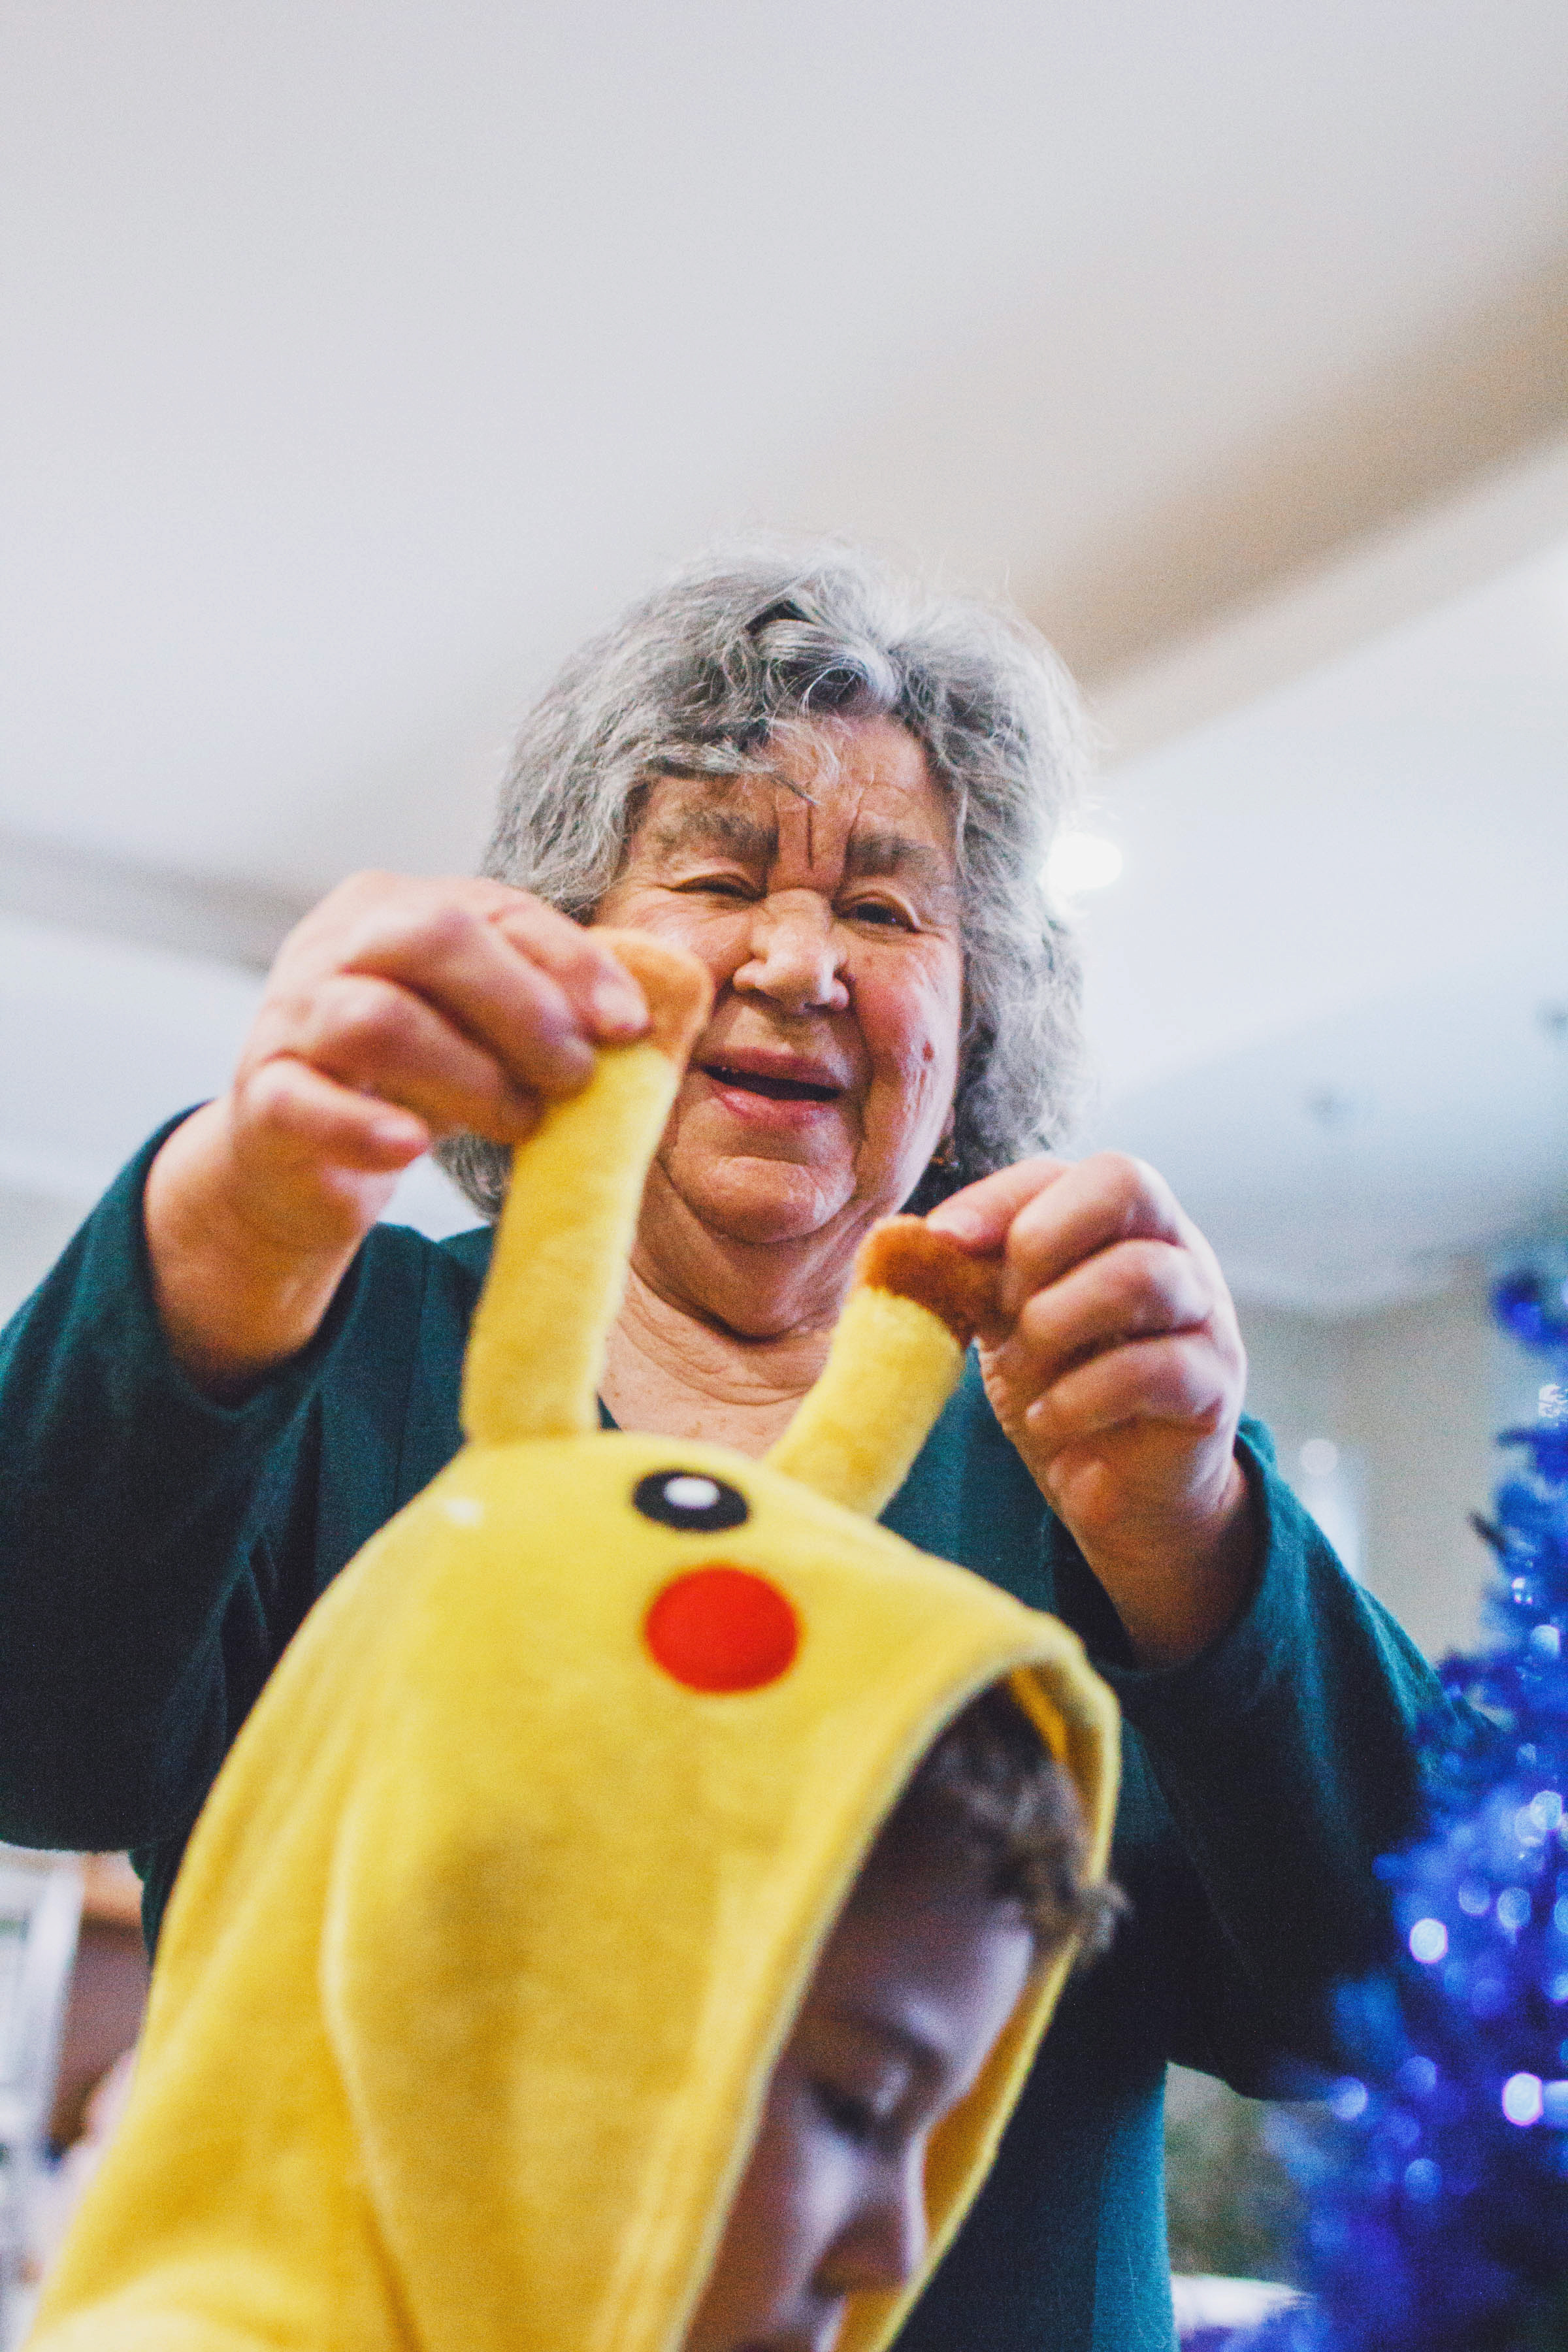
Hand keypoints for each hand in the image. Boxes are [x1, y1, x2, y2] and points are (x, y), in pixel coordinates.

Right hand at [144, 872, 648, 1394]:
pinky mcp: (263, 1097)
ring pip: (373, 1019)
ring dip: (467, 1076)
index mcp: (396, 906)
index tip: (628, 1026)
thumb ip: (554, 1007)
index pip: (493, 910)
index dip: (570, 964)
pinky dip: (364, 1127)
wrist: (301, 1154)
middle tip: (576, 1077)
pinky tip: (413, 1149)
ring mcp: (289, 1017)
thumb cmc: (417, 1075)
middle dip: (522, 1008)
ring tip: (522, 1123)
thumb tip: (662, 1007)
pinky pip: (304, 1102)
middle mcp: (335, 944)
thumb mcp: (484, 1028)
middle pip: (429, 939)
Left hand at [928, 1154, 1256, 1667]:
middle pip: (1127, 1181)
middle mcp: (1175, 1249)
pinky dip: (1081, 1397)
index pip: (1063, 1170)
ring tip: (1024, 1369)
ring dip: (1057, 1321)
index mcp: (1120, 1222)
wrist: (1121, 1492)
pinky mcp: (1213, 1388)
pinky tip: (1050, 1421)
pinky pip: (1153, 1369)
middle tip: (1007, 1308)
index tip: (942, 1240)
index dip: (998, 1198)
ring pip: (1142, 1274)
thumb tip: (908, 1244)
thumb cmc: (1064, 1388)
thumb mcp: (1007, 1322)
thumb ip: (971, 1276)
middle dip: (1043, 1238)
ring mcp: (1205, 1314)